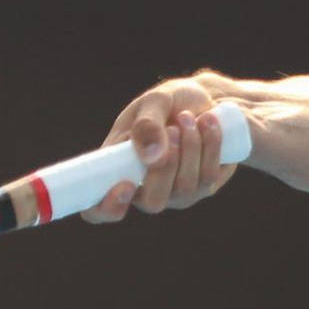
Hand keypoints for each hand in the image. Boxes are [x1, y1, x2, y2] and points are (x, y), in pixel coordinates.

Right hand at [80, 71, 239, 222]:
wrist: (204, 99)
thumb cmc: (169, 102)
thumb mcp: (153, 102)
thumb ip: (146, 125)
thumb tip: (152, 158)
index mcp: (116, 170)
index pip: (98, 209)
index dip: (105, 208)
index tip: (125, 185)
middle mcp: (144, 189)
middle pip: (152, 201)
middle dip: (165, 167)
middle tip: (172, 129)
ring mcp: (175, 193)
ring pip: (184, 187)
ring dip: (190, 147)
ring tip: (188, 117)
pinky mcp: (204, 187)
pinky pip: (208, 176)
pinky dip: (209, 145)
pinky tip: (208, 122)